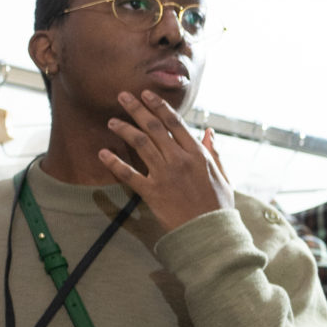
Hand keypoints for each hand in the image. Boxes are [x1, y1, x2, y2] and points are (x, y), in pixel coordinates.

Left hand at [102, 93, 234, 233]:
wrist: (209, 232)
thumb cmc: (218, 205)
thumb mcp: (223, 176)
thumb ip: (214, 152)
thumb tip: (209, 132)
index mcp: (198, 154)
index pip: (175, 122)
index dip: (159, 106)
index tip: (146, 94)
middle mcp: (180, 160)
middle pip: (154, 127)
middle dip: (137, 109)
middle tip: (123, 96)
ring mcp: (165, 175)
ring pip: (141, 144)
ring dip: (124, 129)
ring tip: (112, 121)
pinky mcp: (152, 192)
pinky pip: (129, 174)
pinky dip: (114, 163)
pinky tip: (103, 153)